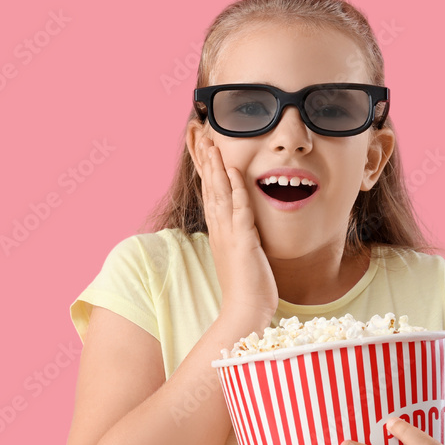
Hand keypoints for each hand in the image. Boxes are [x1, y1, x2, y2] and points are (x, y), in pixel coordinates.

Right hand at [194, 137, 277, 328]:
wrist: (245, 311)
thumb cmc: (247, 288)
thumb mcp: (241, 255)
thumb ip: (240, 237)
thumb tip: (244, 228)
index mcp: (219, 231)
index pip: (210, 192)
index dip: (205, 168)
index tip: (202, 147)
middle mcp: (220, 229)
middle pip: (209, 186)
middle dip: (203, 158)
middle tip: (197, 133)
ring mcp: (229, 235)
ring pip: (219, 193)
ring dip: (215, 166)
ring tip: (209, 142)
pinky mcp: (243, 242)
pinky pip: (239, 209)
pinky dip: (236, 188)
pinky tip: (234, 170)